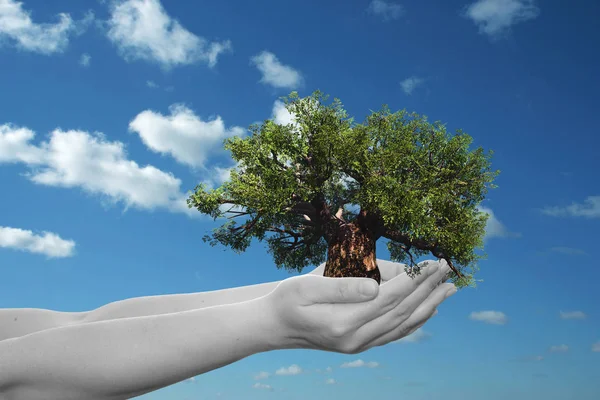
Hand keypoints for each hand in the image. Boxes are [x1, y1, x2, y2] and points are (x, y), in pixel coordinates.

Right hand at [268, 259, 455, 353]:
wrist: (273, 326)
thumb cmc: (286, 300)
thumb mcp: (305, 286)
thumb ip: (342, 286)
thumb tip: (376, 286)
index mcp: (343, 322)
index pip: (390, 298)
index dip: (415, 280)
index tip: (432, 262)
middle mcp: (356, 339)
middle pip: (402, 312)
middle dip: (428, 289)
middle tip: (448, 269)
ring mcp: (359, 345)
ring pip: (403, 325)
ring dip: (429, 306)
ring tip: (448, 289)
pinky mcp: (359, 344)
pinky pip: (395, 333)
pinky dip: (414, 320)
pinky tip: (427, 310)